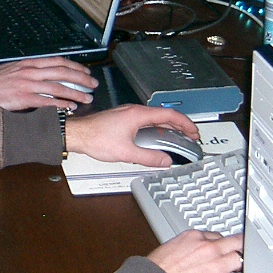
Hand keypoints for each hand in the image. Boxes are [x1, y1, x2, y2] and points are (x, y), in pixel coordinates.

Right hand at [0, 57, 95, 110]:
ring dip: (75, 93)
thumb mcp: (13, 69)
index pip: (58, 61)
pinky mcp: (24, 99)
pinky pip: (48, 101)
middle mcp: (31, 71)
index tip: (85, 71)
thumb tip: (43, 73)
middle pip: (63, 72)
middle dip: (81, 78)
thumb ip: (29, 70)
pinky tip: (70, 108)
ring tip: (87, 98)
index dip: (75, 66)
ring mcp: (28, 85)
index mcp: (29, 63)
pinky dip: (61, 105)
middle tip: (93, 85)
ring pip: (59, 87)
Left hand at [64, 104, 197, 167]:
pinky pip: (146, 121)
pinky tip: (156, 138)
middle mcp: (134, 111)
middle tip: (191, 136)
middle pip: (164, 115)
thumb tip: (165, 161)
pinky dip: (157, 128)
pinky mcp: (123, 119)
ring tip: (177, 137)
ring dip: (168, 127)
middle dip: (180, 125)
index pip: (170, 115)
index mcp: (138, 115)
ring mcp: (128, 114)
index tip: (194, 131)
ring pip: (155, 118)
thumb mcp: (126, 152)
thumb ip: (148, 157)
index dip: (185, 123)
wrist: (78, 134)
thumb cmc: (95, 138)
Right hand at [147, 230, 243, 272]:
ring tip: (246, 271)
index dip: (221, 244)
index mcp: (194, 237)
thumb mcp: (169, 248)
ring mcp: (217, 266)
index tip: (224, 248)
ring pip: (242, 260)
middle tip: (245, 252)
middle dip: (241, 247)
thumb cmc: (154, 272)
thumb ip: (186, 248)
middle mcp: (209, 248)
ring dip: (244, 266)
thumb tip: (189, 254)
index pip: (216, 236)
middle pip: (236, 241)